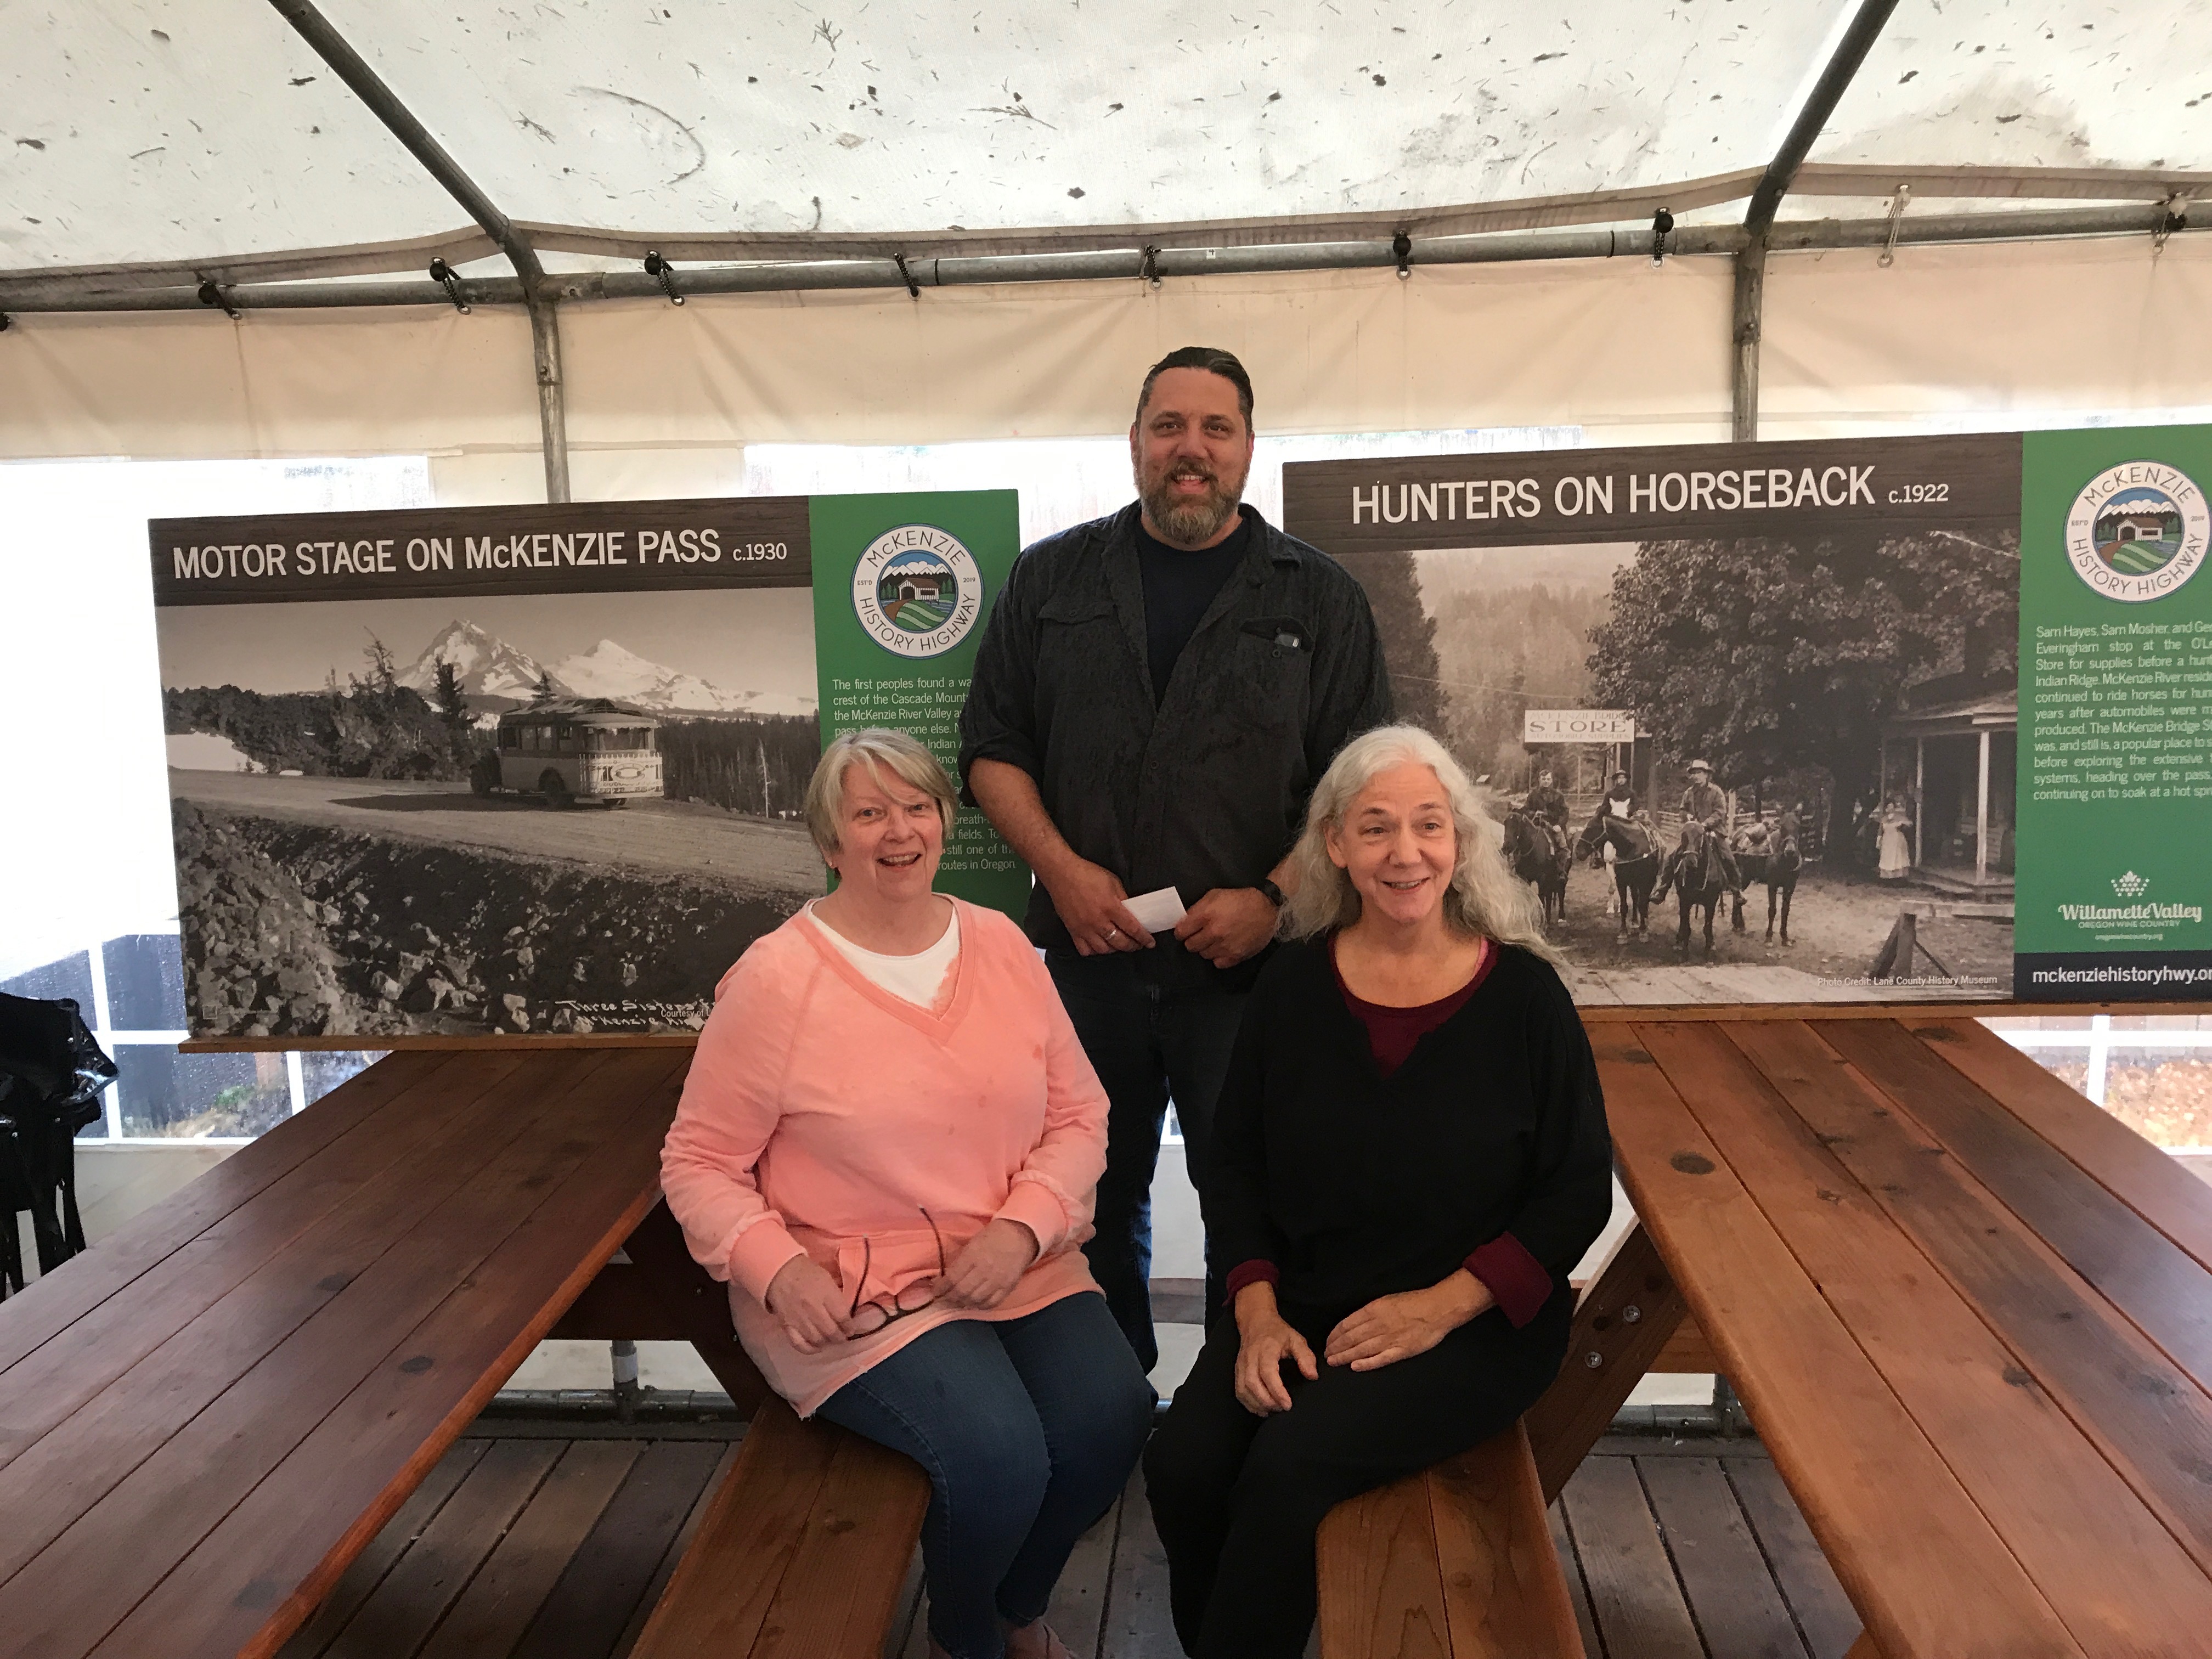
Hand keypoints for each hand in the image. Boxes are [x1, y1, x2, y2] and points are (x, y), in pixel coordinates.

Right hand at [764, 1253, 851, 1352]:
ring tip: (830, 1340)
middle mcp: (814, 1309)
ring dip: (827, 1343)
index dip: (849, 1327)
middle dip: (840, 1337)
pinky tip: (816, 1346)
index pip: (843, 1317)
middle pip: (831, 1331)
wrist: (779, 1271)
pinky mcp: (787, 1326)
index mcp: (826, 1294)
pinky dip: (810, 1349)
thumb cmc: (806, 1272)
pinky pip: (799, 1344)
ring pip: (818, 1340)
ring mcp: (800, 1319)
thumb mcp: (827, 1279)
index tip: (851, 1329)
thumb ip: (836, 1298)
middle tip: (842, 1337)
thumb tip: (845, 1315)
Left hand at [934, 1218, 1039, 1309]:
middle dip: (949, 1298)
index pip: (952, 1278)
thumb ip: (959, 1262)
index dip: (940, 1288)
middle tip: (944, 1299)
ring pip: (975, 1300)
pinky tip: (975, 1302)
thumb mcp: (971, 1244)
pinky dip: (980, 1306)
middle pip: (962, 1292)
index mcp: (972, 1256)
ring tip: (958, 1301)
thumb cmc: (992, 1236)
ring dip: (963, 1303)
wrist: (1020, 1235)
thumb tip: (943, 1279)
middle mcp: (984, 1270)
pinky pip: (991, 1303)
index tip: (935, 1291)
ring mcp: (997, 1280)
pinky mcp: (1008, 1287)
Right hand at [1046, 858, 1151, 954]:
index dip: (1143, 938)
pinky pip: (1085, 950)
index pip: (1132, 928)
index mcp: (1110, 907)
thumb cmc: (1087, 874)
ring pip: (1103, 950)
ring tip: (1119, 944)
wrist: (1062, 873)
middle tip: (1137, 944)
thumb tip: (1131, 912)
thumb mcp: (1113, 881)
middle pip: (1120, 943)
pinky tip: (1099, 945)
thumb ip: (1123, 899)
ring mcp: (1084, 928)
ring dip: (1114, 949)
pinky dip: (1093, 951)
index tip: (1150, 943)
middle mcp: (1098, 921)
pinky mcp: (1073, 930)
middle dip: (1132, 946)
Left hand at [1173, 887, 1279, 969]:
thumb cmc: (1240, 899)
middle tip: (1201, 934)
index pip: (1181, 931)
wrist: (1266, 909)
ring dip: (1206, 948)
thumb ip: (1197, 908)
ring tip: (1215, 940)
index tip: (1185, 930)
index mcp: (1206, 915)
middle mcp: (1214, 932)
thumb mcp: (1214, 895)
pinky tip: (1223, 948)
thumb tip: (1184, 921)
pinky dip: (1218, 957)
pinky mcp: (1236, 956)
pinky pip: (1217, 963)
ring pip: (1203, 955)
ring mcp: (1225, 946)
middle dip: (1193, 940)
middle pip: (1190, 946)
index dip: (1181, 931)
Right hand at [1232, 1282, 1317, 1414]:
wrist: (1256, 1322)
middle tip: (1282, 1409)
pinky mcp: (1237, 1371)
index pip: (1268, 1373)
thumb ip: (1306, 1357)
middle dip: (1267, 1401)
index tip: (1288, 1404)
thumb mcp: (1296, 1339)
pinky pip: (1239, 1391)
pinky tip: (1262, 1408)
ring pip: (1243, 1390)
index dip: (1277, 1391)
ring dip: (1257, 1404)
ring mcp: (1241, 1365)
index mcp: (1265, 1349)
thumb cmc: (1276, 1332)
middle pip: (1252, 1384)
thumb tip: (1312, 1376)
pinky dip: (1249, 1404)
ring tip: (1274, 1410)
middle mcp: (1250, 1358)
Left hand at [1324, 1272, 1491, 1372]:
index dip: (1335, 1334)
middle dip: (1336, 1347)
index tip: (1327, 1341)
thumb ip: (1371, 1311)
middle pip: (1351, 1338)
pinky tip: (1355, 1367)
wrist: (1439, 1307)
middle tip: (1326, 1355)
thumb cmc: (1415, 1301)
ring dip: (1345, 1356)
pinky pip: (1380, 1359)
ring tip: (1334, 1361)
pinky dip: (1367, 1363)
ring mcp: (1390, 1339)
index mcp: (1375, 1309)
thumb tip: (1354, 1321)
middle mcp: (1379, 1324)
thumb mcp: (1388, 1299)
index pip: (1347, 1324)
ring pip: (1361, 1349)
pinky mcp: (1402, 1351)